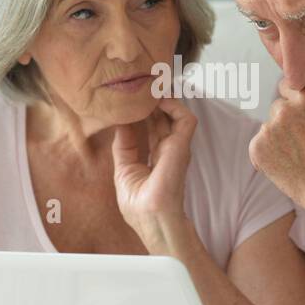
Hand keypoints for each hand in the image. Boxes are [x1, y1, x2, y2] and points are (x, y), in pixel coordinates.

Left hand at [112, 97, 196, 248]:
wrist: (152, 220)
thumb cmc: (140, 206)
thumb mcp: (124, 170)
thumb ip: (124, 146)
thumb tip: (119, 123)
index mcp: (156, 156)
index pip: (150, 125)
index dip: (141, 111)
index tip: (129, 97)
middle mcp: (168, 149)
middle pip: (162, 115)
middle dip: (151, 99)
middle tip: (140, 84)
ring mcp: (177, 147)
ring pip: (175, 112)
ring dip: (162, 97)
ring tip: (149, 85)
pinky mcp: (182, 147)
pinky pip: (185, 118)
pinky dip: (174, 105)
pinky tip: (157, 100)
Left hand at [250, 45, 304, 212]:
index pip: (292, 86)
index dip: (304, 104)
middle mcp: (283, 108)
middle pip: (280, 106)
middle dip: (292, 119)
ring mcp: (268, 130)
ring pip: (271, 126)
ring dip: (281, 136)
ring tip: (303, 153)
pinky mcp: (257, 150)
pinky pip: (259, 145)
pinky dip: (270, 154)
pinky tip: (290, 163)